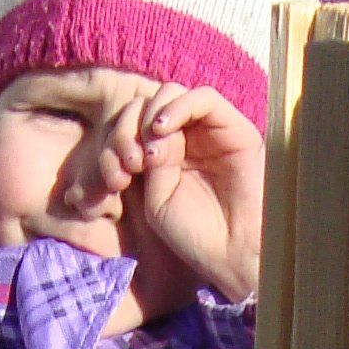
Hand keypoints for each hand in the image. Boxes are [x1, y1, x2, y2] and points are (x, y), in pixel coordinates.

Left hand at [123, 84, 266, 308]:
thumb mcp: (157, 199)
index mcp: (161, 154)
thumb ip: (150, 162)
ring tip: (147, 150)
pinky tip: (161, 130)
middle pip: (146, 104)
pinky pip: (204, 98)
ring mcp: (208, 130)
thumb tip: (156, 130)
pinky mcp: (233, 127)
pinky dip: (179, 106)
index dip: (115, 141)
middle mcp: (184, 137)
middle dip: (128, 127)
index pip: (131, 124)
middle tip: (130, 162)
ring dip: (151, 115)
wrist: (231, 254)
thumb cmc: (195, 235)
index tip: (115, 177)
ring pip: (172, 94)